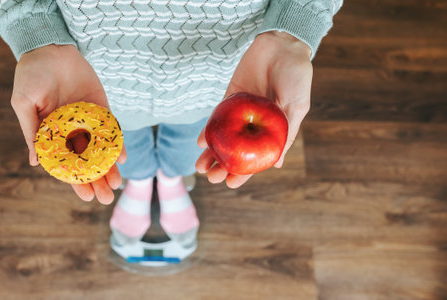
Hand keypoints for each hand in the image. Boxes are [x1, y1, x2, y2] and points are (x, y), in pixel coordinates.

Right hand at [11, 44, 125, 203]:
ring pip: (102, 150)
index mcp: (53, 135)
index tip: (86, 197)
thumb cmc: (32, 76)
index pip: (67, 165)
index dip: (76, 182)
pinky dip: (117, 143)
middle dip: (97, 180)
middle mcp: (73, 132)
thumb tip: (36, 163)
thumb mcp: (24, 104)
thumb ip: (32, 132)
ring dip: (110, 167)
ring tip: (117, 184)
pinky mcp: (102, 109)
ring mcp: (89, 122)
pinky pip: (112, 129)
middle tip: (107, 198)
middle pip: (88, 162)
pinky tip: (122, 157)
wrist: (51, 48)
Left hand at [196, 31, 311, 187]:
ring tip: (200, 166)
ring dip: (212, 152)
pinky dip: (209, 129)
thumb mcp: (297, 108)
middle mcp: (255, 125)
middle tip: (211, 177)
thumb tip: (277, 164)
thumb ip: (286, 134)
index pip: (256, 158)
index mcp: (273, 131)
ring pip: (224, 137)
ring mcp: (241, 112)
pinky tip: (201, 141)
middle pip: (236, 150)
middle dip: (222, 165)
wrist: (283, 44)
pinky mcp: (231, 97)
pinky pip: (218, 116)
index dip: (243, 173)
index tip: (230, 184)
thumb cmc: (296, 77)